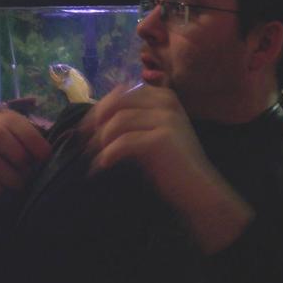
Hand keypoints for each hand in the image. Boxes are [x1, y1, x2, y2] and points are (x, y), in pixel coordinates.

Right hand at [0, 110, 51, 242]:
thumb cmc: (5, 168)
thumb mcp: (20, 153)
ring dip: (10, 176)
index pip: (12, 120)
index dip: (31, 137)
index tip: (45, 156)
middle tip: (28, 172)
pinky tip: (2, 193)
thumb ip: (33, 146)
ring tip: (18, 185)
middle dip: (19, 156)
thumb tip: (59, 144)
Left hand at [81, 84, 253, 253]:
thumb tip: (93, 118)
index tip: (85, 128)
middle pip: (116, 103)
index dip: (99, 109)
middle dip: (96, 122)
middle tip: (84, 142)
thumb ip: (131, 119)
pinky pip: (123, 141)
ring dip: (101, 142)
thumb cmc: (171, 164)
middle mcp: (166, 101)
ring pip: (117, 122)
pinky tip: (104, 165)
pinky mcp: (161, 137)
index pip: (121, 93)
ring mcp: (166, 118)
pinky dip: (109, 154)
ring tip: (97, 158)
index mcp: (163, 96)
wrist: (198, 189)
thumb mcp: (151, 132)